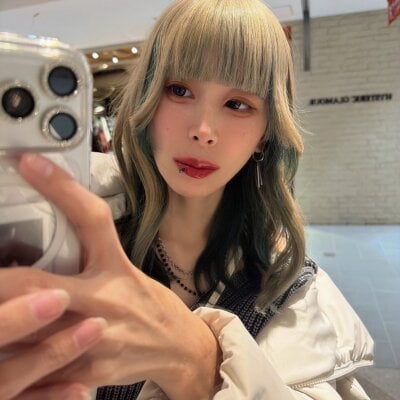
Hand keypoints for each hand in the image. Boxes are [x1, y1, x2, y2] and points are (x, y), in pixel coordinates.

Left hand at [0, 153, 220, 398]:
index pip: (91, 219)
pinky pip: (40, 370)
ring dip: (1, 318)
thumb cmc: (150, 302)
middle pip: (35, 284)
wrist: (178, 347)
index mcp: (117, 267)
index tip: (28, 163)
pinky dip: (17, 357)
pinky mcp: (90, 372)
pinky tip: (8, 344)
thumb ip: (90, 252)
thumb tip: (49, 231)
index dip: (60, 188)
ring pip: (28, 331)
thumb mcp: (125, 267)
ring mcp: (96, 340)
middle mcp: (105, 301)